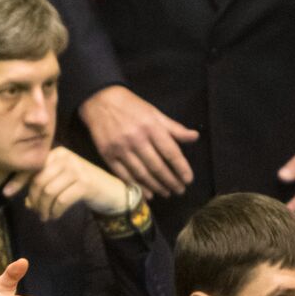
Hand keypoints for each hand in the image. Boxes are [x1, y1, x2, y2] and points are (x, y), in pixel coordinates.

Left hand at [2, 146, 136, 219]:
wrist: (111, 191)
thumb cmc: (82, 186)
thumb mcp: (61, 182)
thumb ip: (43, 186)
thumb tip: (26, 201)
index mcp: (57, 154)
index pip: (32, 167)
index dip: (17, 181)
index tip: (6, 193)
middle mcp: (66, 157)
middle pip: (38, 181)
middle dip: (34, 200)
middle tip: (36, 211)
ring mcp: (76, 169)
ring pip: (48, 192)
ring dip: (44, 208)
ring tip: (45, 216)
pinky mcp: (85, 183)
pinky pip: (61, 200)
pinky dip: (55, 211)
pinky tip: (55, 216)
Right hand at [79, 85, 198, 197]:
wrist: (100, 102)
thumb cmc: (131, 107)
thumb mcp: (155, 113)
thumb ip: (174, 127)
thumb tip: (194, 137)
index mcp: (151, 127)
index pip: (170, 152)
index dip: (181, 168)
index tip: (188, 179)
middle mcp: (137, 139)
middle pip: (157, 166)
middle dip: (170, 181)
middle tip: (179, 190)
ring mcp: (121, 149)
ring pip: (141, 173)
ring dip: (155, 186)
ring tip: (166, 193)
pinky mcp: (108, 155)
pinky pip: (123, 175)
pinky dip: (136, 186)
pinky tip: (146, 194)